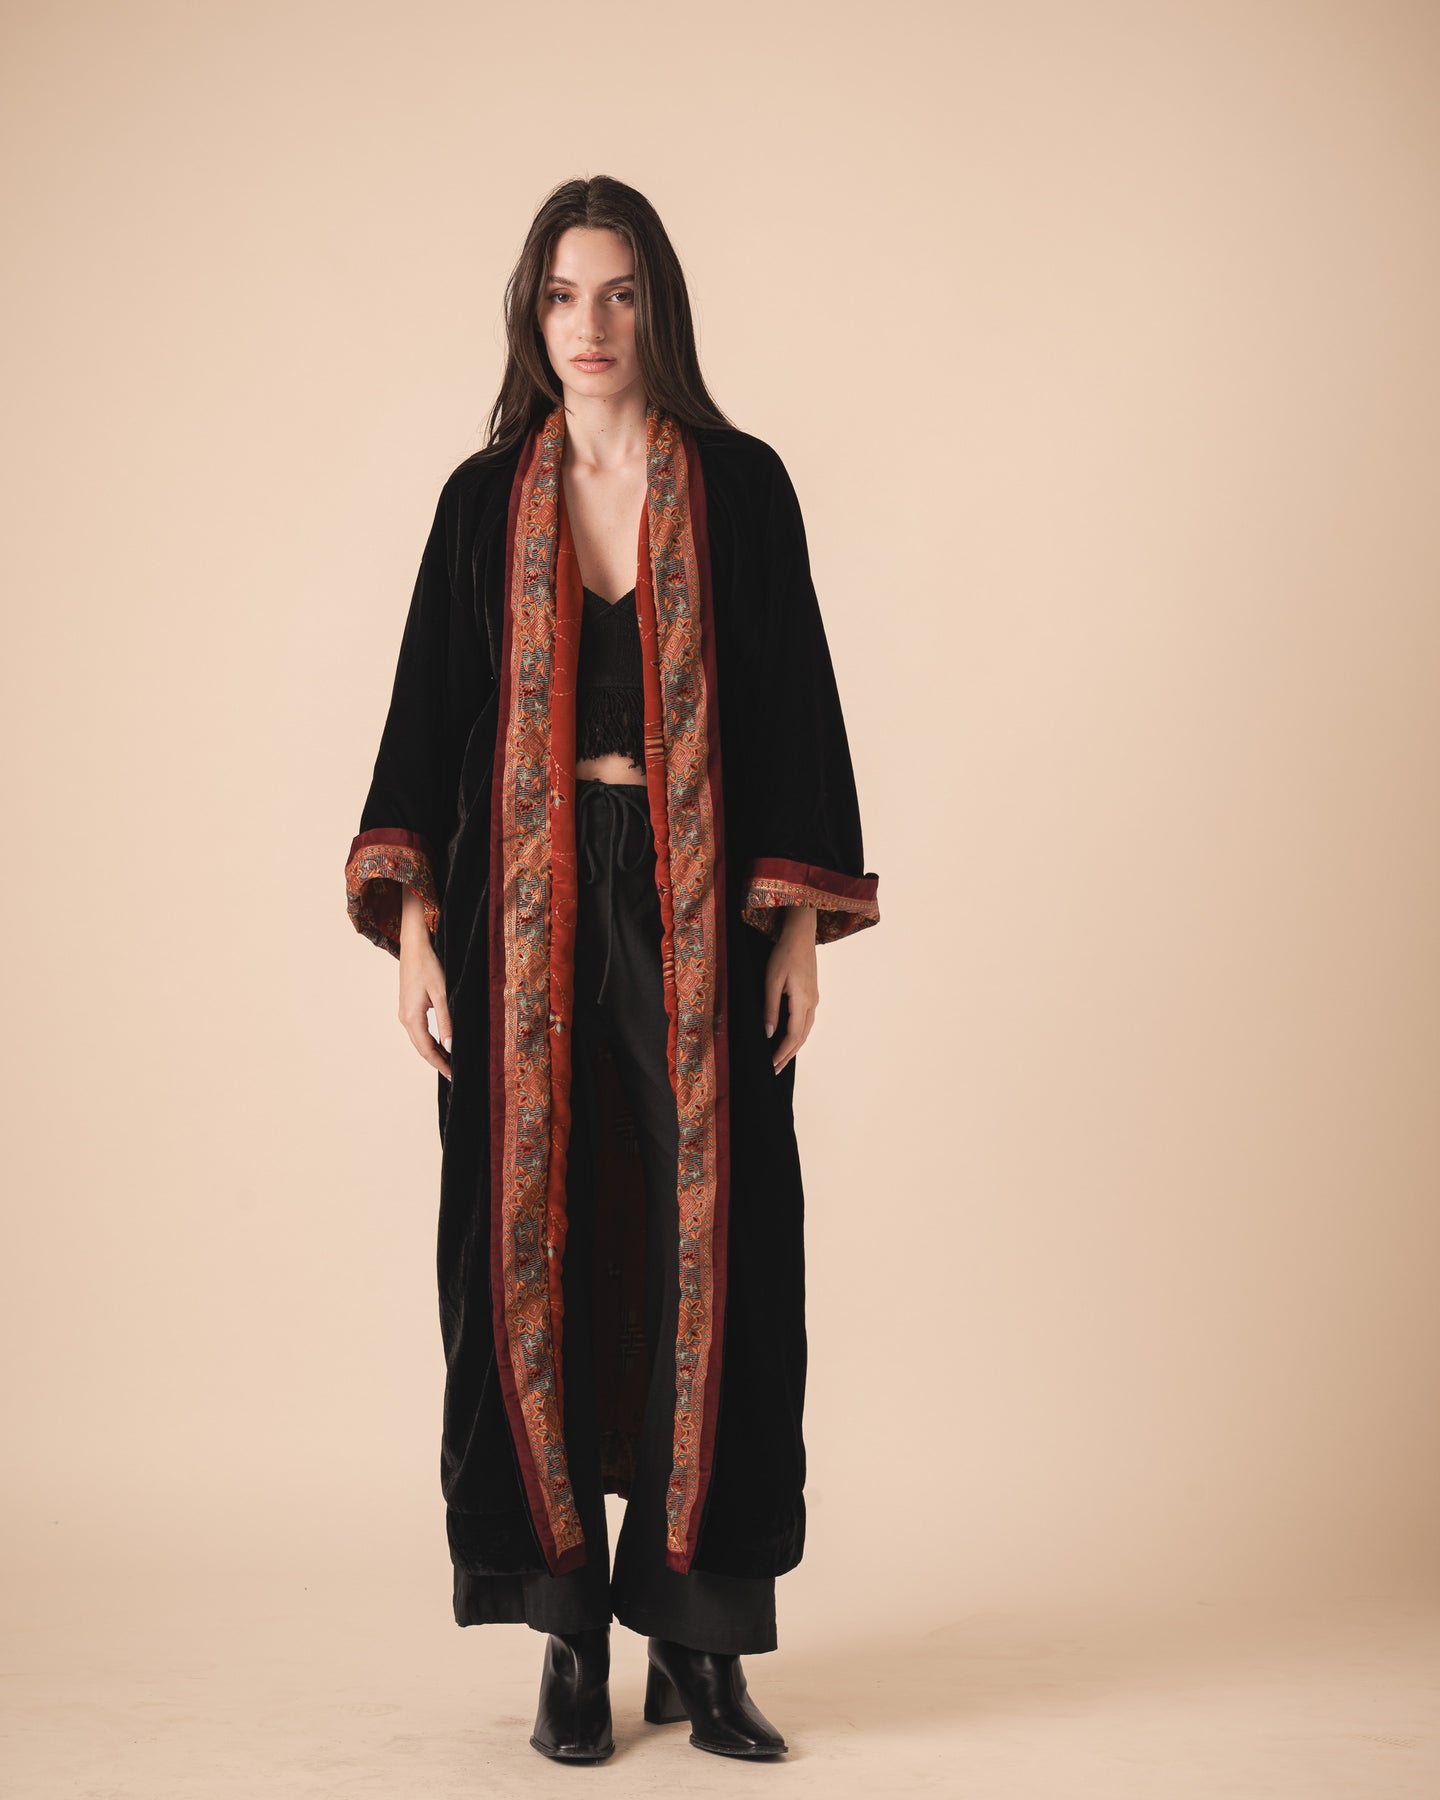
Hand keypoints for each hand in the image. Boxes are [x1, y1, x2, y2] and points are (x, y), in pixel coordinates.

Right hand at [399, 886, 451, 1079]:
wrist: (414, 945)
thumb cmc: (428, 965)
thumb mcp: (441, 994)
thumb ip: (447, 1021)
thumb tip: (451, 1047)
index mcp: (411, 1017)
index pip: (427, 1050)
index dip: (441, 1065)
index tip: (454, 1076)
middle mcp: (404, 1018)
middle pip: (421, 1048)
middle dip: (438, 1062)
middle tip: (455, 1074)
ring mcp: (404, 1013)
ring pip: (419, 1040)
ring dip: (434, 1053)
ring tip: (451, 1063)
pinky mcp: (408, 1007)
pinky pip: (418, 1031)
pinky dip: (430, 1041)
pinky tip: (442, 1044)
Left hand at [764, 905, 818, 1073]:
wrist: (800, 935)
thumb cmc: (784, 954)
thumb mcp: (772, 981)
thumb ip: (770, 1008)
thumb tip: (769, 1034)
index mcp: (803, 1001)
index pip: (793, 1035)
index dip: (782, 1052)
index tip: (771, 1065)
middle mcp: (812, 1003)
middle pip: (802, 1037)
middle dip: (788, 1055)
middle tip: (774, 1070)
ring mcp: (814, 999)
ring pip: (806, 1030)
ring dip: (793, 1047)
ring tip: (781, 1059)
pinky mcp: (811, 994)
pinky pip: (806, 1021)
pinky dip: (798, 1035)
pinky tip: (789, 1038)